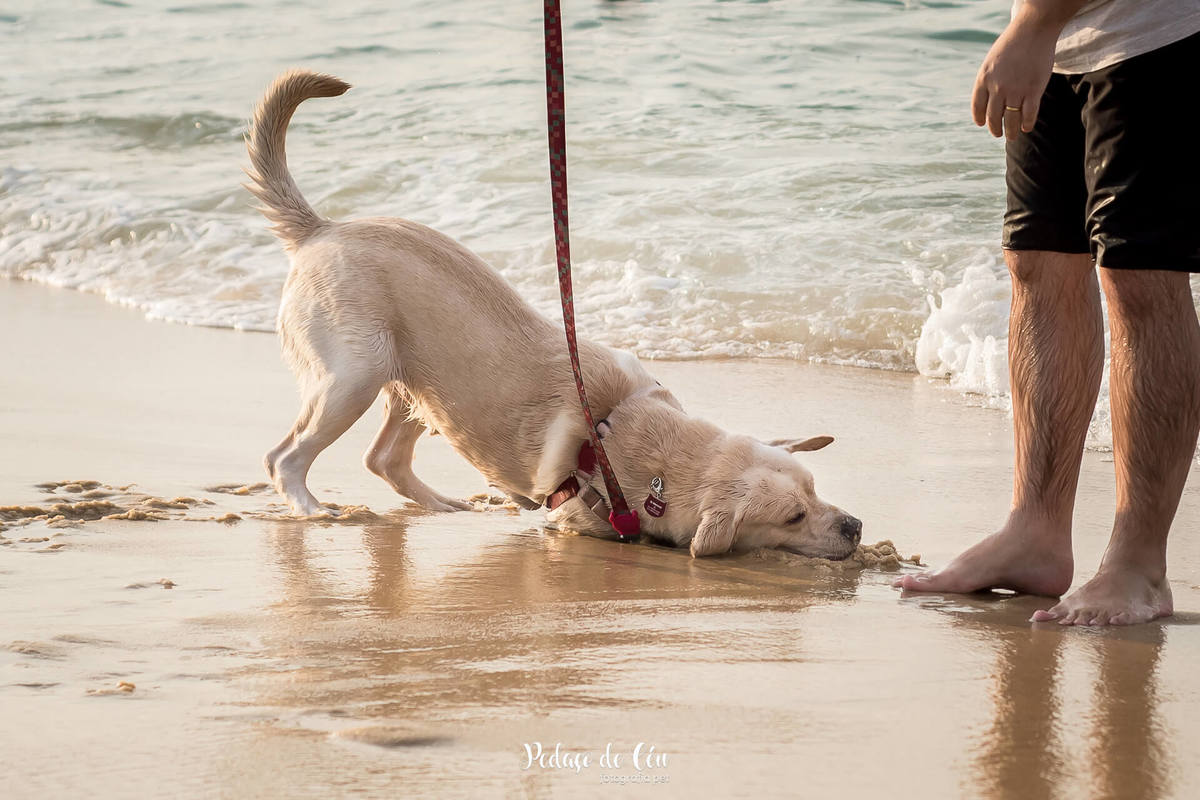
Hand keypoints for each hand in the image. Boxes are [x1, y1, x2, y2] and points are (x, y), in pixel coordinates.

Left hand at [971, 13, 1060, 138]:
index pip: (977, 107)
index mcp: (983, 79)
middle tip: (998, 134)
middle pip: (993, 117)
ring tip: (1011, 136)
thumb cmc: (1012, 45)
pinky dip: (1026, 124)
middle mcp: (997, 88)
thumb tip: (988, 99)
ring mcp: (1015, 90)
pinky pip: (1028, 114)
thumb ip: (988, 80)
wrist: (1033, 31)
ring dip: (1010, 131)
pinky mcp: (1033, 90)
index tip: (982, 124)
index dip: (979, 118)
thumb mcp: (992, 62)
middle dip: (995, 129)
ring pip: (1010, 119)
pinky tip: (1026, 128)